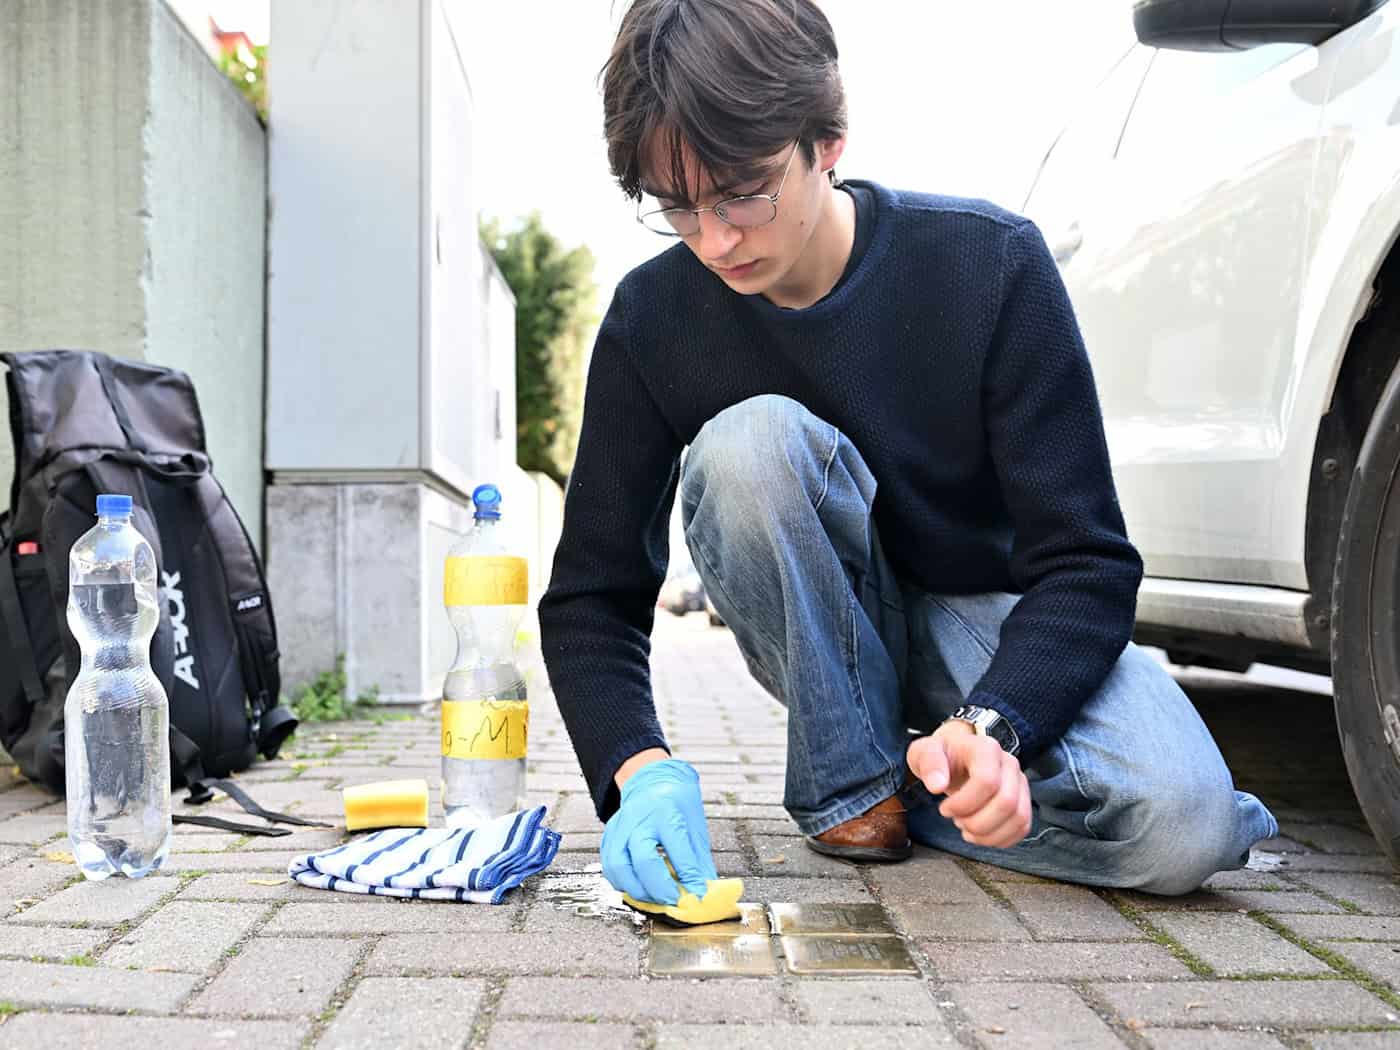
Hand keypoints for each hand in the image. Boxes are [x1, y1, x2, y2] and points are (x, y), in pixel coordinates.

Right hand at [601, 758, 717, 903]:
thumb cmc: (676, 802)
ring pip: (619, 867)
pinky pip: (609, 867)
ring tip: (655, 897)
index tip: (698, 895)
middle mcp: (639, 818)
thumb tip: (703, 892)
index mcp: (666, 811)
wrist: (652, 781)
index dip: (689, 878)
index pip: (678, 851)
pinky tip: (638, 886)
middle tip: (673, 900)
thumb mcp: (695, 825)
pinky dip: (623, 883)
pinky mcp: (609, 836)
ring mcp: (620, 827)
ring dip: (638, 890)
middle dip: (659, 889)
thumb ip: (698, 861)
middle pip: (643, 861)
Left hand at [907, 720, 1030, 847]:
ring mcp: (1019, 782)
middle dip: (977, 822)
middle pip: (1006, 802)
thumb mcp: (924, 752)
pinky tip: (980, 835)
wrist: (957, 755)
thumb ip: (929, 764)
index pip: (987, 781)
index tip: (945, 809)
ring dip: (989, 833)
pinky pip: (1023, 827)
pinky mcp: (1023, 800)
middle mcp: (1009, 764)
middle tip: (957, 820)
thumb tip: (937, 785)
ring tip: (967, 828)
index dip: (964, 803)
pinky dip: (1000, 839)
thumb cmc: (942, 755)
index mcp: (986, 749)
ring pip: (1018, 818)